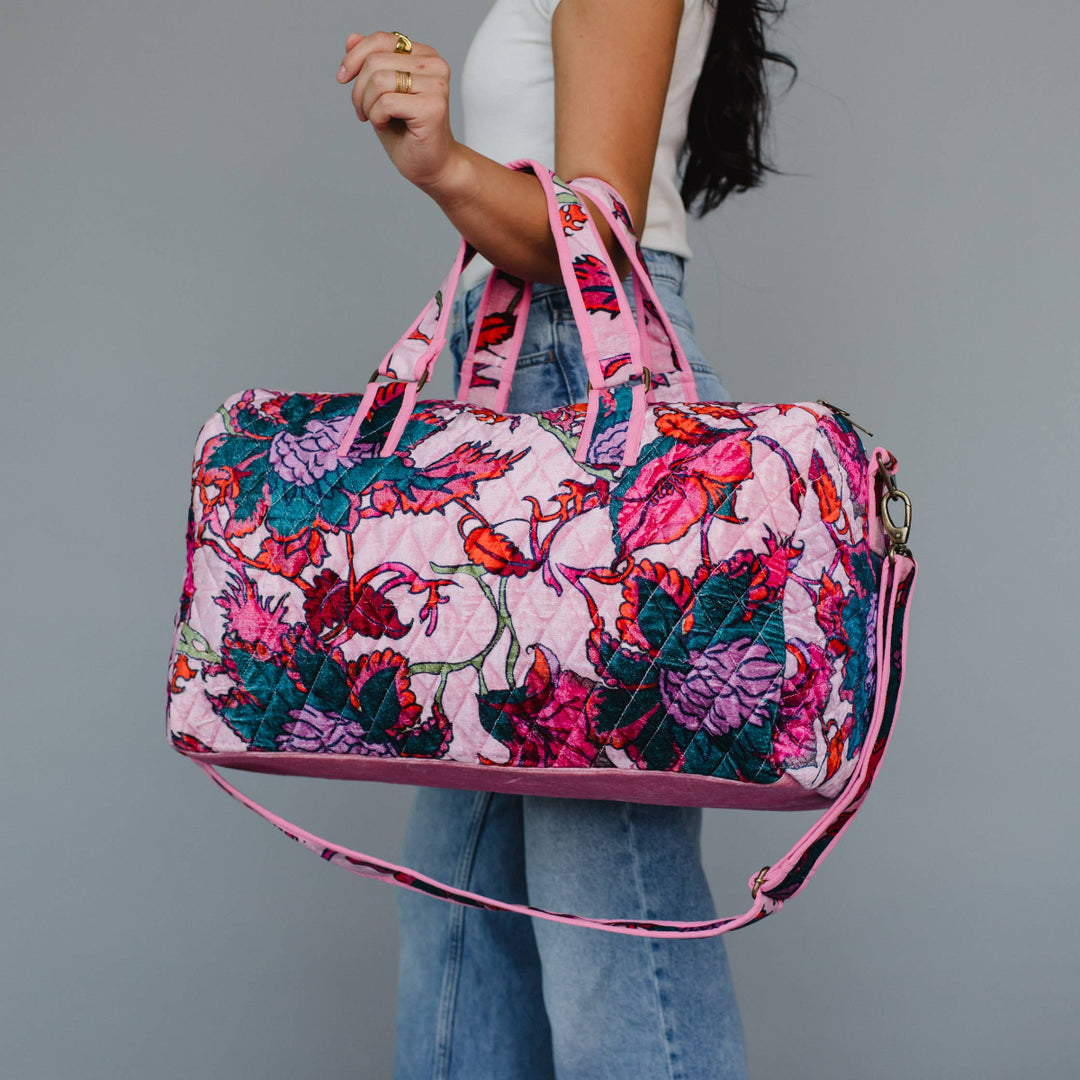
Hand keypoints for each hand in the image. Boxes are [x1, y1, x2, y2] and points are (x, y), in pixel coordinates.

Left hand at [336, 30, 460, 191]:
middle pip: (375, 61)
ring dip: (367, 104)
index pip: (381, 40)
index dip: (355, 57)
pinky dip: (377, 117)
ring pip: (378, 80)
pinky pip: (386, 103)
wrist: (430, 165)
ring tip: (375, 118)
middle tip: (362, 111)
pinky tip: (385, 126)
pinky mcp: (433, 107)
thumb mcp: (380, 93)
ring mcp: (436, 85)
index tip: (342, 78)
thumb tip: (351, 38)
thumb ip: (369, 63)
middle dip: (358, 89)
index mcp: (424, 55)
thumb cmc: (407, 131)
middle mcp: (434, 65)